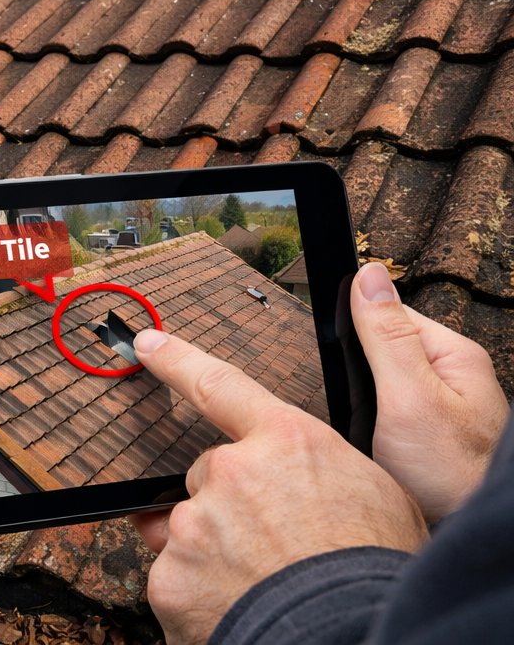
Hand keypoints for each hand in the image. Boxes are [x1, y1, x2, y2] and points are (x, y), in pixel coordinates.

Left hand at [126, 329, 425, 644]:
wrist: (354, 634)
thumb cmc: (373, 569)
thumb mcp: (371, 491)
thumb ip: (314, 468)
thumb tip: (298, 477)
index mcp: (284, 440)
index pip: (218, 385)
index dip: (177, 360)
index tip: (147, 344)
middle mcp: (231, 471)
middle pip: (210, 475)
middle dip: (231, 503)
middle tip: (273, 540)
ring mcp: (195, 523)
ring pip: (192, 529)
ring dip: (216, 549)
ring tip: (264, 579)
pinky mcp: (173, 575)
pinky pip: (179, 579)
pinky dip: (201, 594)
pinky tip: (240, 604)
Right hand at [351, 262, 507, 520]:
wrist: (467, 536)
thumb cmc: (453, 476)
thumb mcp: (408, 397)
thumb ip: (385, 335)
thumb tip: (368, 274)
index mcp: (453, 355)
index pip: (387, 313)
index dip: (353, 334)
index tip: (344, 364)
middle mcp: (450, 377)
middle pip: (378, 351)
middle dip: (356, 379)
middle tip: (364, 411)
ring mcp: (439, 408)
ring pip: (376, 388)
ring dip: (360, 409)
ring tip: (370, 437)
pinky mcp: (425, 436)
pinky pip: (382, 418)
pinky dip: (369, 433)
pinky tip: (374, 452)